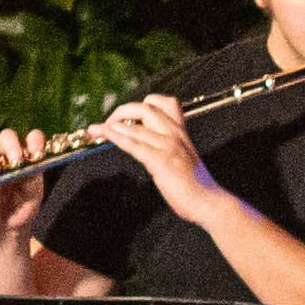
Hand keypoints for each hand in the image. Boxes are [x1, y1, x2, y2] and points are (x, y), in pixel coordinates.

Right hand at [0, 127, 51, 276]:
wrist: (4, 229)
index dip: (35, 141)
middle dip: (11, 145)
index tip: (36, 151)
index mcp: (27, 158)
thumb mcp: (33, 195)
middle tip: (16, 160)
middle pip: (6, 137)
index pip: (32, 139)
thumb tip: (28, 167)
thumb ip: (32, 179)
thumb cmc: (21, 208)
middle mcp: (8, 157)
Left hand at [85, 92, 232, 222]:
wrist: (210, 202)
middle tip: (107, 123)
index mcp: (181, 132)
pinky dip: (116, 138)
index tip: (127, 117)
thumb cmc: (196, 186)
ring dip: (110, 127)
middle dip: (121, 112)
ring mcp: (168, 146)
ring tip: (94, 130)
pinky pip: (135, 145)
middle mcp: (174, 134)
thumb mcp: (183, 158)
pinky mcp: (162, 161)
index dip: (142, 104)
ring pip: (135, 128)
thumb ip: (167, 147)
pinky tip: (104, 135)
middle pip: (144, 109)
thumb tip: (145, 143)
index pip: (164, 102)